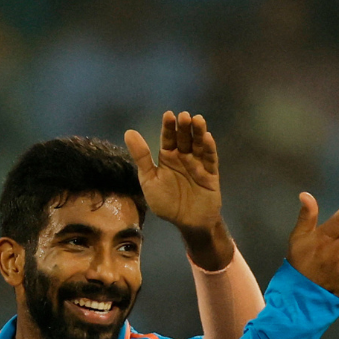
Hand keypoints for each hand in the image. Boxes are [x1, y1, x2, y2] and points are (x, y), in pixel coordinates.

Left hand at [125, 111, 223, 238]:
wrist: (186, 222)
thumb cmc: (166, 202)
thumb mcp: (149, 179)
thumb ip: (141, 157)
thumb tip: (129, 132)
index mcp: (167, 158)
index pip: (168, 139)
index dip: (168, 127)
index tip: (168, 115)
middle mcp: (183, 158)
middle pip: (184, 139)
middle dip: (184, 127)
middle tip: (183, 116)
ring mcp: (198, 165)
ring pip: (198, 145)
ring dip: (198, 132)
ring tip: (197, 120)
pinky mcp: (210, 174)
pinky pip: (210, 159)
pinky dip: (209, 148)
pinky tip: (207, 138)